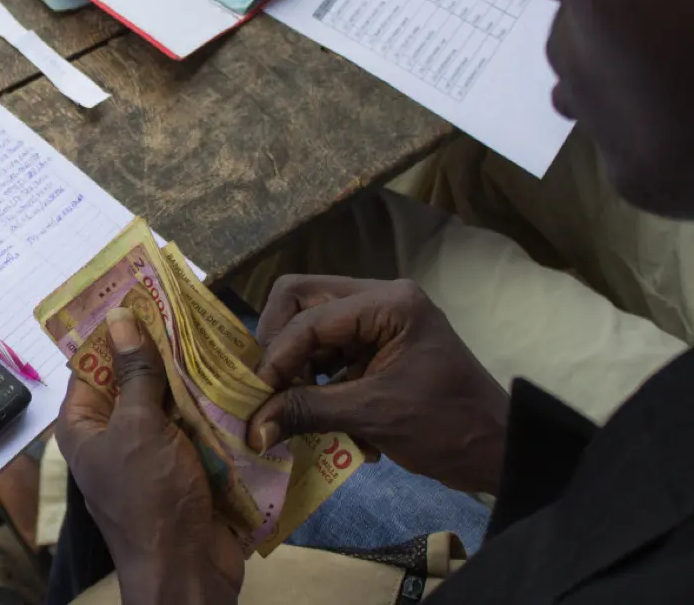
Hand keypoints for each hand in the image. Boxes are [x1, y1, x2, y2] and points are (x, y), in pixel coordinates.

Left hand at [57, 307, 243, 603]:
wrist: (189, 571)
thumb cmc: (152, 502)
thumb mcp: (140, 428)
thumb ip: (135, 374)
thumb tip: (120, 319)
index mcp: (86, 426)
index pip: (93, 363)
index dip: (114, 330)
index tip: (141, 292)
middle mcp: (114, 436)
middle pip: (136, 380)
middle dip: (162, 351)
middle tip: (191, 309)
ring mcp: (152, 453)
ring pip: (172, 402)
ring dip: (194, 380)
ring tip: (220, 338)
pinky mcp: (186, 468)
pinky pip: (198, 428)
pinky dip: (214, 410)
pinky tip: (237, 381)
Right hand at [245, 276, 509, 494]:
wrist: (501, 453)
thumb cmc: (447, 427)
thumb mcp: (374, 416)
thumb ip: (307, 412)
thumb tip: (251, 427)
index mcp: (389, 302)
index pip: (309, 316)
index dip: (277, 356)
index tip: (255, 396)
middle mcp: (380, 298)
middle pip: (301, 302)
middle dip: (279, 348)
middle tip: (267, 389)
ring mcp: (378, 321)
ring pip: (310, 328)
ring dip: (297, 369)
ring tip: (291, 408)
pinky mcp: (375, 347)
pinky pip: (327, 353)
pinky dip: (316, 383)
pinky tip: (320, 418)